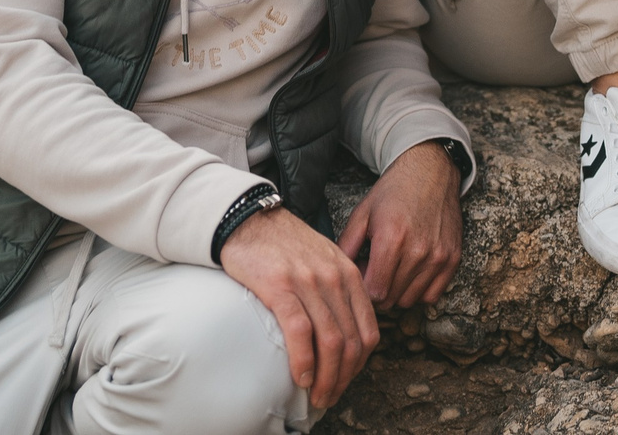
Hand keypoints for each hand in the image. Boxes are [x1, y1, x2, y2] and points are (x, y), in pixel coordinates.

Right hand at [219, 205, 381, 410]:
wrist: (249, 220)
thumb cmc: (284, 244)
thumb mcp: (324, 260)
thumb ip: (338, 290)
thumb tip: (342, 332)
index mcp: (349, 275)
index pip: (368, 331)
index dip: (360, 365)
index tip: (346, 382)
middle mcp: (335, 278)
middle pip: (351, 342)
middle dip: (343, 378)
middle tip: (329, 397)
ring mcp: (310, 282)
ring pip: (330, 341)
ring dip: (326, 378)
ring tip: (317, 396)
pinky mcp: (281, 286)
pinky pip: (301, 332)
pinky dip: (303, 360)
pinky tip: (300, 377)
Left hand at [336, 141, 464, 310]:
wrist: (430, 171)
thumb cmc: (393, 192)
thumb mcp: (362, 214)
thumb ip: (346, 247)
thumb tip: (337, 277)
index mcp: (392, 239)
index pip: (374, 293)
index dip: (363, 288)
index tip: (363, 272)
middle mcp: (418, 251)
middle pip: (391, 299)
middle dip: (378, 291)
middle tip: (376, 269)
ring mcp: (438, 257)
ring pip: (410, 301)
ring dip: (397, 292)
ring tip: (393, 268)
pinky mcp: (453, 259)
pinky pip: (432, 296)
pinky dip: (419, 291)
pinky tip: (411, 272)